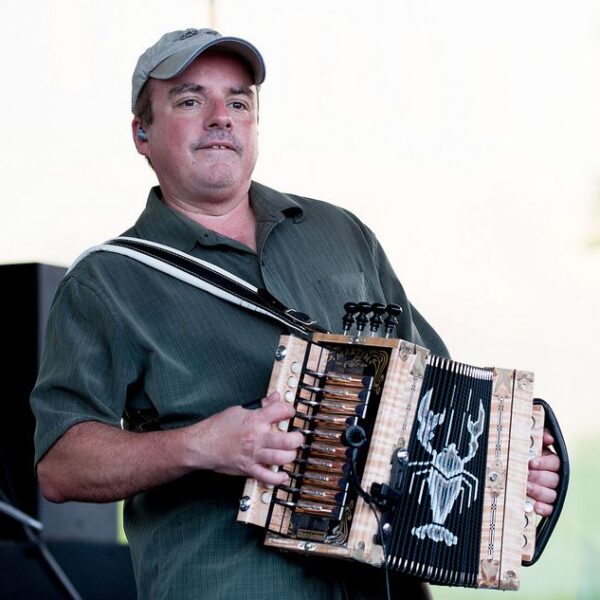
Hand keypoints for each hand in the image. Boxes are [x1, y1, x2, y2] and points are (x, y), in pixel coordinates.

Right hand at [186, 392, 302, 484]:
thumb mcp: (239, 410)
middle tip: (297, 436)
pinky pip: (267, 477)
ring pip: (281, 458)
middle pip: (287, 439)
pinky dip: (278, 478)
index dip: (290, 410)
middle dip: (297, 438)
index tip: (290, 413)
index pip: (281, 410)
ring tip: (291, 452)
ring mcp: (254, 454)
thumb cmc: (217, 427)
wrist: (200, 445)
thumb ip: (260, 405)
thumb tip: (274, 398)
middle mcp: (257, 437)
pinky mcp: (248, 468)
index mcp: (255, 419)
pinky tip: (283, 474)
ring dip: (291, 456)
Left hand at [527, 429, 559, 516]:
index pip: (554, 463)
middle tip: (525, 475)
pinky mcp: (545, 505)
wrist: (509, 472)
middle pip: (553, 479)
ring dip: (539, 491)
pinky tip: (535, 506)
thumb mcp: (529, 444)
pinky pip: (549, 509)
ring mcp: (550, 492)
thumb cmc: (521, 456)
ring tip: (526, 487)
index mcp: (550, 462)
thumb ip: (538, 436)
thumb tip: (548, 437)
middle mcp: (553, 477)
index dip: (544, 462)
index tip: (531, 462)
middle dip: (538, 477)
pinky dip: (544, 508)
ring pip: (551, 494)